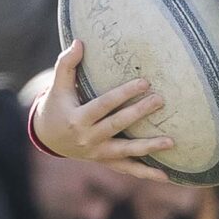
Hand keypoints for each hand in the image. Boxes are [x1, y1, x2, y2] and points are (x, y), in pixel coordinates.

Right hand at [34, 41, 174, 181]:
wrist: (47, 138)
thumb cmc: (56, 106)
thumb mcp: (57, 87)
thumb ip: (66, 65)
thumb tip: (80, 42)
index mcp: (77, 118)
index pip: (103, 105)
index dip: (123, 94)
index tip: (144, 82)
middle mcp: (87, 138)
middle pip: (117, 125)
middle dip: (139, 113)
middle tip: (161, 100)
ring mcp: (98, 153)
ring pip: (126, 151)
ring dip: (149, 147)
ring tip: (171, 142)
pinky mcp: (106, 162)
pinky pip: (128, 169)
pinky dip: (146, 174)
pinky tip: (166, 177)